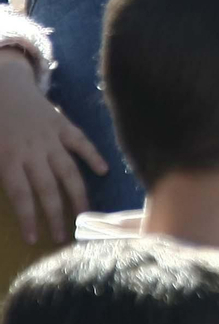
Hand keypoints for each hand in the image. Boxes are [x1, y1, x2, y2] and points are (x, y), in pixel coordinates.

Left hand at [0, 51, 106, 244]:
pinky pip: (80, 141)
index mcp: (8, 158)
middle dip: (54, 214)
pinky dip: (92, 155)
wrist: (2, 84)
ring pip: (67, 170)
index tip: (34, 238)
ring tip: (84, 214)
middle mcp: (32, 151)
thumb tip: (4, 194)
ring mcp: (50, 138)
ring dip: (77, 194)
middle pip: (47, 187)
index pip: (21, 195)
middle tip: (60, 236)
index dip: (28, 217)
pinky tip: (103, 171)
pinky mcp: (62, 125)